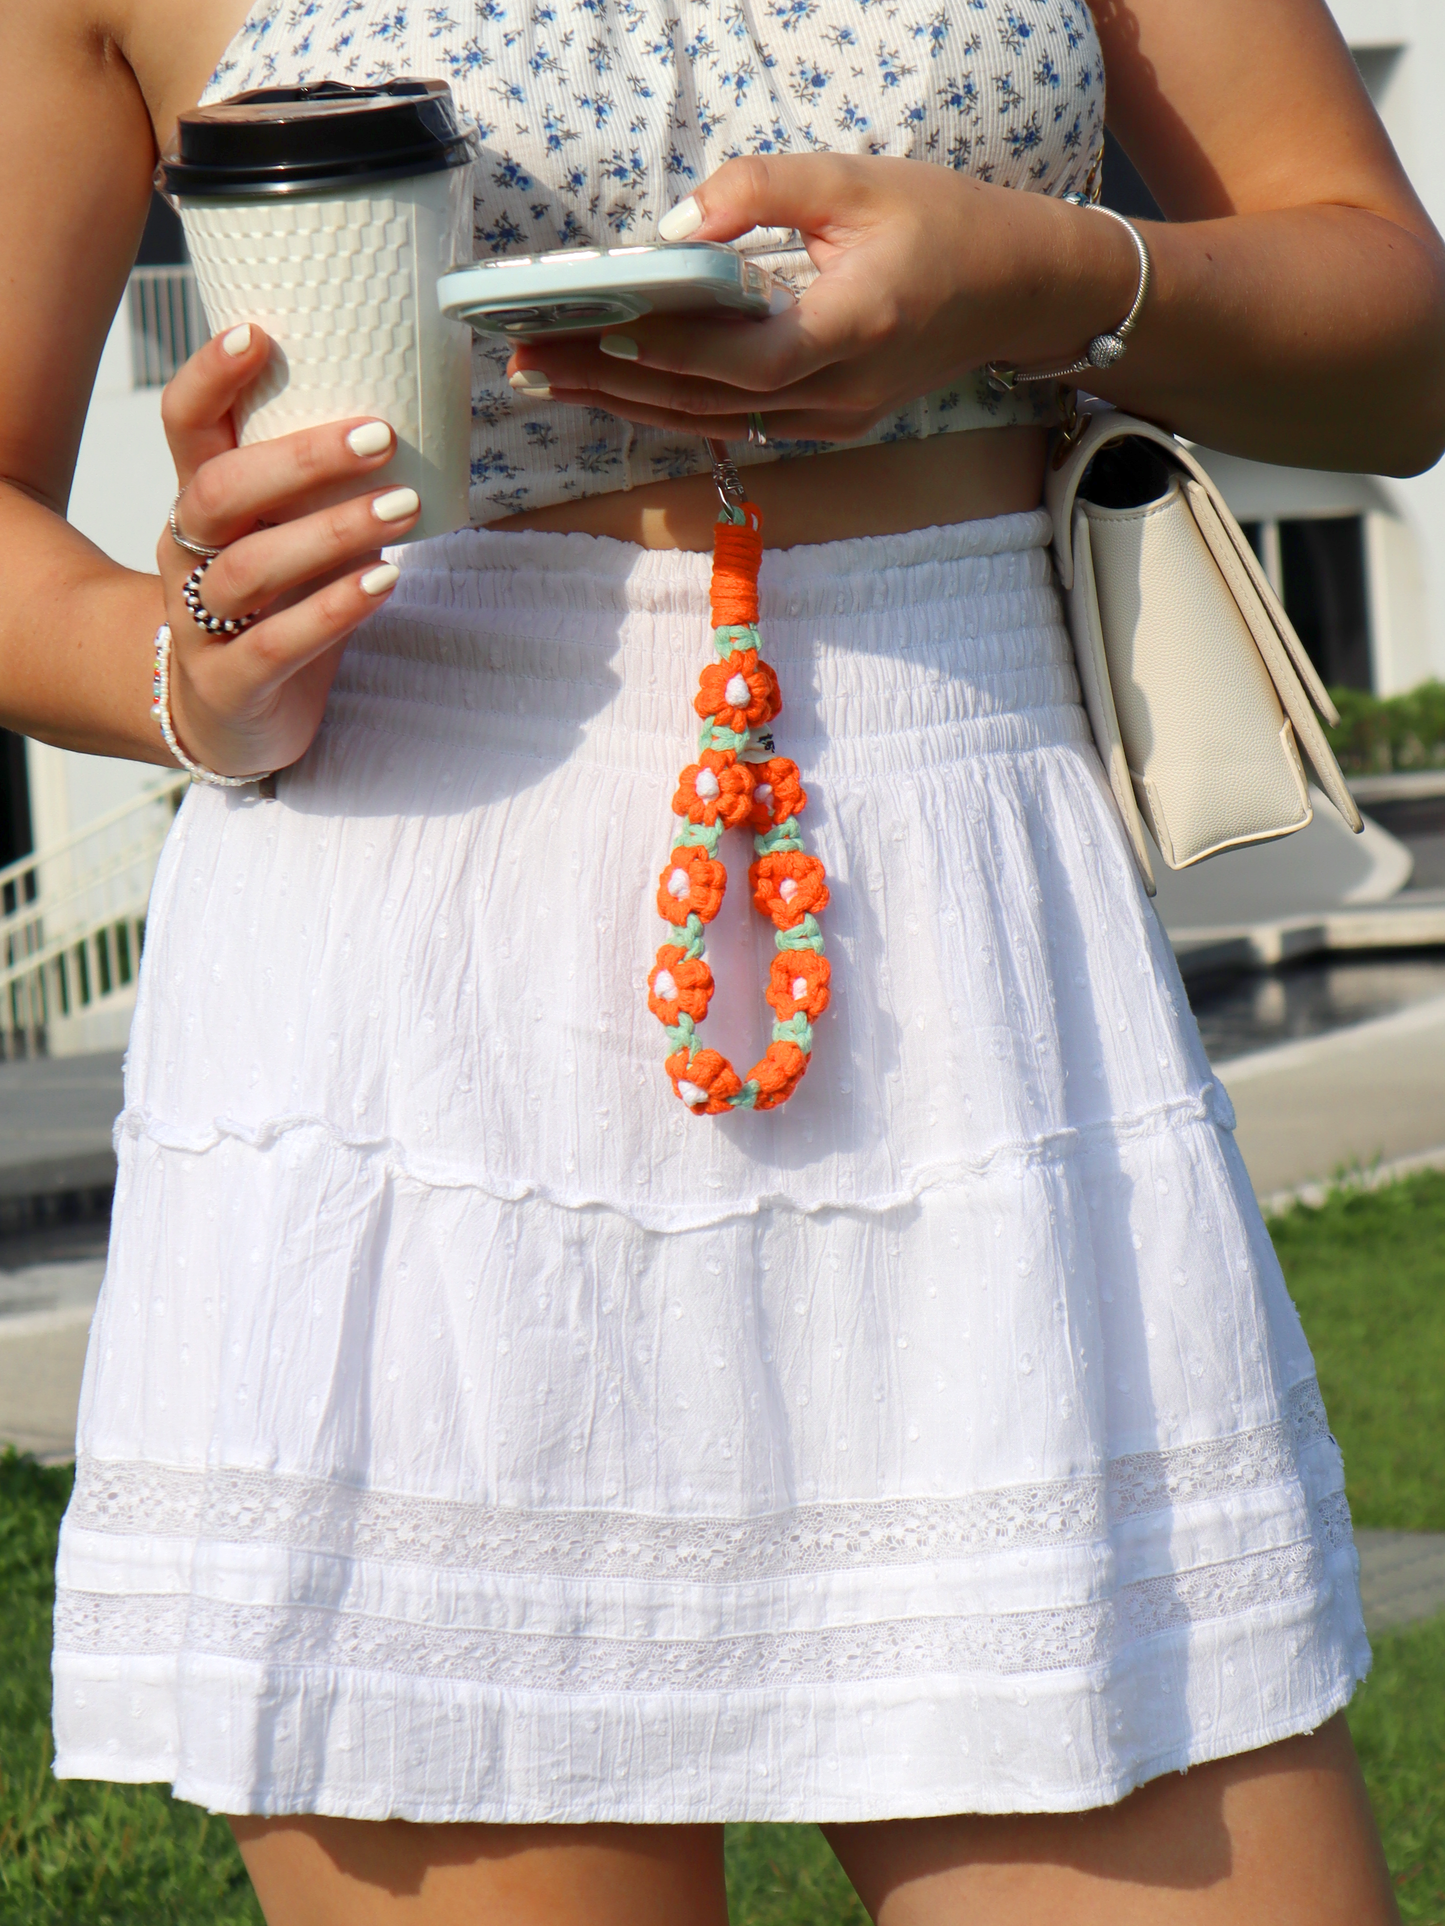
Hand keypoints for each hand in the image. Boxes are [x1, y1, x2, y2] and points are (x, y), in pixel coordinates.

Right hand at [156, 324, 421, 777]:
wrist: (223, 716)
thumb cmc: (272, 607)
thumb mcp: (284, 536)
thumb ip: (320, 487)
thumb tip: (408, 412)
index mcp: (200, 505)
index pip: (185, 426)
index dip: (209, 377)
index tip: (257, 334)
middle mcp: (187, 555)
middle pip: (220, 491)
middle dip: (299, 459)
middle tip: (378, 435)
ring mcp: (200, 622)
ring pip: (251, 568)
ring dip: (331, 533)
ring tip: (402, 509)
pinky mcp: (229, 683)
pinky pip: (277, 644)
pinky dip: (334, 610)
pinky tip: (384, 581)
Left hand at [506, 155, 1135, 442]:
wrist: (1014, 291)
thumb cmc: (941, 222)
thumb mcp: (856, 179)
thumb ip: (761, 193)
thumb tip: (674, 228)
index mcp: (851, 331)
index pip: (736, 358)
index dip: (658, 348)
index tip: (584, 324)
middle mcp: (837, 395)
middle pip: (703, 402)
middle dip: (608, 380)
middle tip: (526, 361)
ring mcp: (831, 421)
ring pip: (709, 422)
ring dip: (625, 401)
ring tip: (548, 379)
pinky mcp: (825, 426)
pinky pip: (731, 423)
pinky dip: (669, 406)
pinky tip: (614, 390)